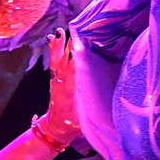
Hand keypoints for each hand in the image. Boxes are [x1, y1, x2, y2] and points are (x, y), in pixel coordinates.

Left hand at [43, 26, 79, 143]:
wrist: (56, 127)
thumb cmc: (73, 122)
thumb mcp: (84, 117)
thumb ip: (90, 106)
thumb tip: (106, 97)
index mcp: (68, 94)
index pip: (71, 75)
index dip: (73, 63)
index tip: (76, 50)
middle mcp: (60, 85)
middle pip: (61, 65)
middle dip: (63, 50)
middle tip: (65, 34)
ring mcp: (55, 82)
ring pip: (56, 62)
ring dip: (57, 47)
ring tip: (59, 32)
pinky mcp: (54, 80)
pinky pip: (54, 64)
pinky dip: (54, 51)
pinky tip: (53, 39)